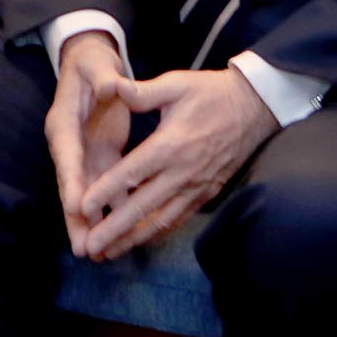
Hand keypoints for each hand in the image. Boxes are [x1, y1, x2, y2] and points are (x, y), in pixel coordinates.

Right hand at [44, 33, 132, 258]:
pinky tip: (118, 236)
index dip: (71, 181)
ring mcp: (83, 156)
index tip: (74, 205)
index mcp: (64, 123)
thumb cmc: (93, 65)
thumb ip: (105, 78)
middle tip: (82, 247)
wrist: (93, 65)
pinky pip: (103, 192)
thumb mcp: (97, 66)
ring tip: (96, 254)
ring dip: (90, 224)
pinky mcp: (99, 160)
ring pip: (85, 196)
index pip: (67, 155)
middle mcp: (69, 146)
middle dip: (75, 218)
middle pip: (71, 186)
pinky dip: (108, 213)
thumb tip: (111, 86)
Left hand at [76, 67, 278, 259]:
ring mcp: (196, 186)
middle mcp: (182, 172)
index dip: (105, 193)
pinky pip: (178, 218)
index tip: (82, 209)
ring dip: (133, 238)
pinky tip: (139, 240)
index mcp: (170, 145)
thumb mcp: (176, 84)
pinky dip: (156, 232)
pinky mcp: (206, 193)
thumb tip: (114, 88)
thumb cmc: (211, 93)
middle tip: (90, 247)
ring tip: (108, 253)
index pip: (131, 174)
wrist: (254, 108)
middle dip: (114, 229)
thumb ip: (143, 92)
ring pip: (160, 220)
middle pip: (142, 207)